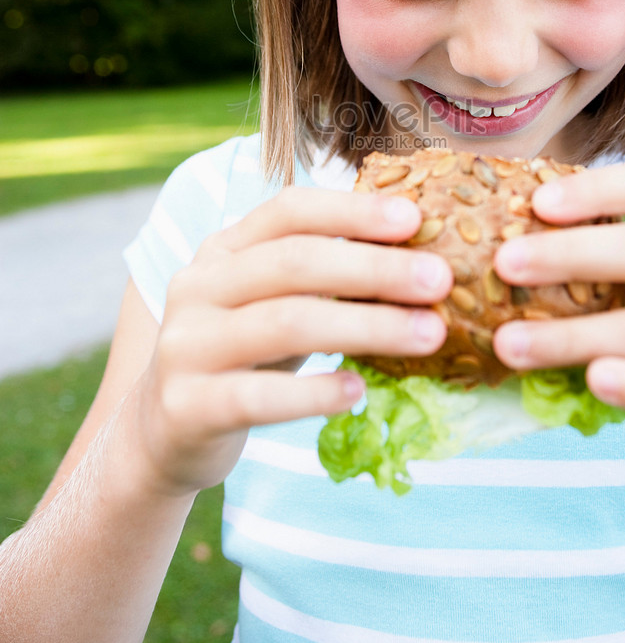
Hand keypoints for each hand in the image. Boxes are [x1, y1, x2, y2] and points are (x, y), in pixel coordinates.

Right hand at [133, 186, 450, 494]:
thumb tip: (423, 253)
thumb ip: (325, 276)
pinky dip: (313, 392)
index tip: (416, 219)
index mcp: (223, 249)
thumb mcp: (275, 304)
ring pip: (284, 323)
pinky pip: (257, 395)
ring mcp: (186, 345)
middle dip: (375, 267)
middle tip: (441, 279)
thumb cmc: (244, 356)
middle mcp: (198, 285)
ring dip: (366, 326)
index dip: (353, 210)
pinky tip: (358, 391)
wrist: (165, 432)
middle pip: (294, 262)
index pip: (288, 210)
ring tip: (429, 335)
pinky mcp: (187, 405)